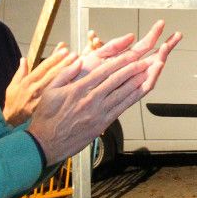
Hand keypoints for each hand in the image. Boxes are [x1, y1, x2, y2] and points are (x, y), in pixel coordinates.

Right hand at [2, 44, 76, 125]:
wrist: (12, 124)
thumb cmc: (13, 104)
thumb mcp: (12, 87)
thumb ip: (20, 73)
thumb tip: (24, 59)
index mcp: (28, 82)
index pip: (44, 67)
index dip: (55, 57)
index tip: (64, 49)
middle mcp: (37, 90)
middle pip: (54, 74)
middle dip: (65, 63)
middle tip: (76, 54)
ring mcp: (44, 100)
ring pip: (59, 85)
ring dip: (70, 74)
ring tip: (80, 64)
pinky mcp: (49, 109)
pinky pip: (61, 98)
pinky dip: (70, 90)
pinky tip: (80, 85)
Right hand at [26, 22, 181, 161]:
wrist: (47, 143)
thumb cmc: (46, 117)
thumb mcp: (49, 91)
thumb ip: (64, 73)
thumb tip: (78, 60)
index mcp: (78, 89)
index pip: (104, 71)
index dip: (121, 61)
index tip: (132, 54)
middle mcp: (91, 100)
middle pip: (117, 80)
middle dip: (134, 68)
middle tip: (147, 58)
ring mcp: (99, 113)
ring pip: (123, 93)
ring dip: (138, 81)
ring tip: (149, 71)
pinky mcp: (103, 124)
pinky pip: (121, 108)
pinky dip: (133, 98)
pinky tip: (141, 90)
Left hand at [79, 20, 182, 90]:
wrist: (69, 98)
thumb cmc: (79, 79)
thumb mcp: (95, 56)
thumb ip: (113, 46)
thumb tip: (132, 36)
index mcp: (122, 60)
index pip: (143, 45)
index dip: (153, 34)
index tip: (161, 24)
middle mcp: (129, 72)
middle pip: (153, 57)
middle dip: (166, 46)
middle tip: (178, 35)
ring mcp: (129, 83)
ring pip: (150, 72)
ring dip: (161, 60)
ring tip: (167, 48)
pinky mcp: (127, 96)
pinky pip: (143, 88)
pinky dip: (152, 77)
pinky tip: (158, 65)